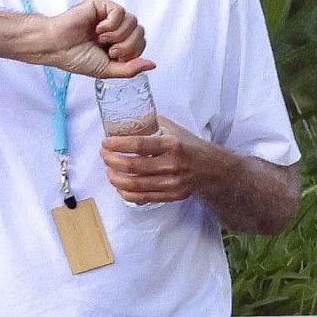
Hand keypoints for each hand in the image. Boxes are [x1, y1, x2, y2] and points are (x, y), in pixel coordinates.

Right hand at [32, 0, 155, 78]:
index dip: (131, 52)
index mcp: (118, 42)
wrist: (57, 47)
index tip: (113, 57)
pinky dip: (111, 25)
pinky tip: (98, 29)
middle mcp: (116, 28)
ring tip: (101, 39)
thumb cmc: (77, 58)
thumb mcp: (108, 71)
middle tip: (108, 50)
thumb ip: (131, 69)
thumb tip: (153, 64)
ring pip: (133, 22)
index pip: (141, 43)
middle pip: (140, 32)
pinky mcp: (102, 5)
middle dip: (126, 46)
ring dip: (118, 36)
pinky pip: (120, 12)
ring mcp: (109, 16)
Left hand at [101, 115, 224, 205]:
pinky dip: (126, 193)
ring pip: (134, 185)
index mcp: (172, 145)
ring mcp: (172, 183)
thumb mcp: (176, 130)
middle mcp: (172, 165)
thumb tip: (130, 118)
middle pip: (133, 166)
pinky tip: (119, 185)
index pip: (139, 145)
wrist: (212, 170)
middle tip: (104, 155)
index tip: (105, 142)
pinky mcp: (171, 196)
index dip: (118, 144)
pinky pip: (142, 198)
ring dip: (115, 178)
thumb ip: (154, 124)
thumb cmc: (191, 147)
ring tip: (108, 170)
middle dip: (111, 160)